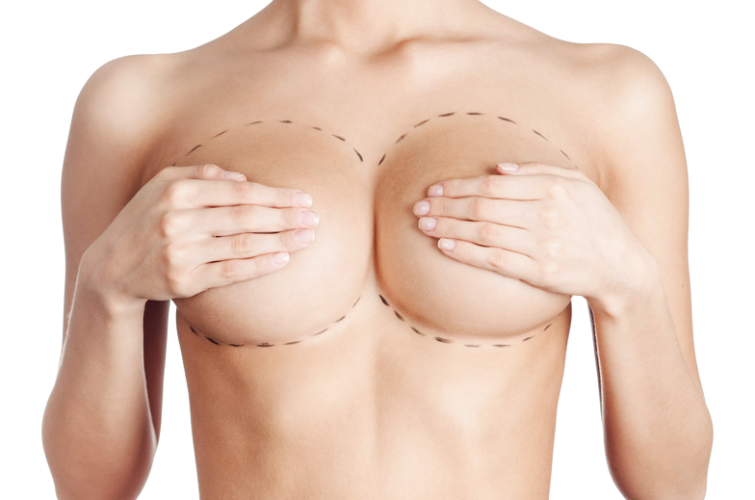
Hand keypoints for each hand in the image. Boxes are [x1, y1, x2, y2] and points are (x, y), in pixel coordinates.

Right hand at [82, 164, 318, 305]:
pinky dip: (259, 265)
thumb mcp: (161, 188)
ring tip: (307, 238)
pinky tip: (282, 259)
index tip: (304, 198)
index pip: (239, 191)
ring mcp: (181, 251)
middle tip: (314, 219)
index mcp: (177, 191)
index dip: (275, 195)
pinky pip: (230, 272)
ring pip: (242, 244)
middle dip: (285, 217)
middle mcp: (178, 219)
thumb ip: (200, 176)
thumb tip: (242, 177)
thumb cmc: (145, 222)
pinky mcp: (184, 280)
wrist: (111, 269)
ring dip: (280, 241)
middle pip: (245, 216)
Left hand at [411, 162, 653, 300]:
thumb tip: (498, 169)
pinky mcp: (540, 271)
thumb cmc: (596, 221)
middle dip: (446, 205)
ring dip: (449, 227)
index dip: (459, 186)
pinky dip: (467, 252)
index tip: (435, 188)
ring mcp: (542, 244)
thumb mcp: (578, 185)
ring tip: (425, 225)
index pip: (492, 185)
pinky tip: (446, 247)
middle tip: (419, 207)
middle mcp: (546, 214)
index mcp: (552, 188)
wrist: (621, 267)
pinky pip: (494, 260)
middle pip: (482, 206)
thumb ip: (538, 172)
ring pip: (483, 232)